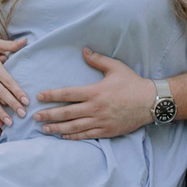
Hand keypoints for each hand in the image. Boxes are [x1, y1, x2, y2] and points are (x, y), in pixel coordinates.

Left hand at [35, 48, 155, 139]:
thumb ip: (98, 60)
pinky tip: (63, 136)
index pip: (67, 94)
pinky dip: (73, 136)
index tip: (39, 97)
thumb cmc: (133, 84)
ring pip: (73, 127)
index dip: (51, 96)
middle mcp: (94, 108)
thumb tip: (84, 51)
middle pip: (66, 113)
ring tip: (44, 129)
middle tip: (35, 117)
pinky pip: (86, 135)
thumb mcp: (116, 67)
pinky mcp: (106, 131)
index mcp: (94, 92)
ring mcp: (100, 122)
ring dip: (57, 128)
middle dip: (49, 115)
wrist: (150, 102)